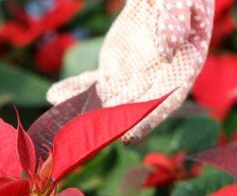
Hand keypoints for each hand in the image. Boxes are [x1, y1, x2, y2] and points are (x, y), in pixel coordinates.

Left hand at [47, 0, 213, 142]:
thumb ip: (175, 18)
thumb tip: (166, 48)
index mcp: (182, 67)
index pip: (165, 101)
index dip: (146, 120)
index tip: (127, 136)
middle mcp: (156, 81)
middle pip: (130, 108)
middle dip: (106, 123)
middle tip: (83, 132)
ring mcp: (132, 79)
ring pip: (106, 101)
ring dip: (84, 112)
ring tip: (61, 117)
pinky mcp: (113, 72)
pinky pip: (92, 85)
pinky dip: (73, 91)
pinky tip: (54, 95)